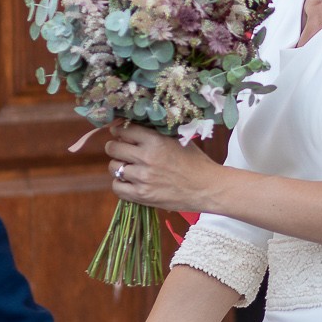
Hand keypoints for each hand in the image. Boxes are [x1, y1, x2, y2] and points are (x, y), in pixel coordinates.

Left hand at [105, 123, 220, 212]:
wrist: (208, 188)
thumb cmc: (196, 162)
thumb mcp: (178, 139)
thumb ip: (157, 133)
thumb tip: (135, 125)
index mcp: (156, 141)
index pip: (124, 130)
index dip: (119, 130)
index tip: (119, 133)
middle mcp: (146, 158)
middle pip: (113, 148)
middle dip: (115, 147)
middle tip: (121, 149)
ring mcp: (143, 178)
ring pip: (114, 167)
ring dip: (118, 165)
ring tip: (127, 166)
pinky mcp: (142, 196)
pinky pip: (117, 187)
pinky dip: (120, 183)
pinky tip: (129, 181)